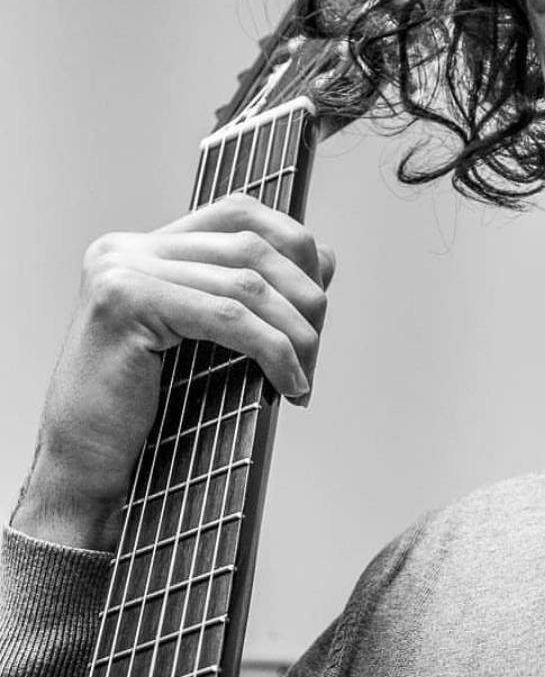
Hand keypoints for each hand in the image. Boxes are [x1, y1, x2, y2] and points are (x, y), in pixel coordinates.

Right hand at [10, 193, 334, 552]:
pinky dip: (273, 350)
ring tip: (306, 375)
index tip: (318, 298)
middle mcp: (128, 248)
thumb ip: (252, 293)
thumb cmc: (146, 409)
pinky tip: (289, 383)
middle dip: (302, 299)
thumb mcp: (207, 338)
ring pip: (246, 285)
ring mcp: (122, 269)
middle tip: (316, 352)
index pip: (238, 212)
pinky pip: (227, 318)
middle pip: (251, 247)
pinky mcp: (125, 302)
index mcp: (143, 247)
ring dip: (295, 334)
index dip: (293, 245)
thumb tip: (325, 258)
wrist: (87, 463)